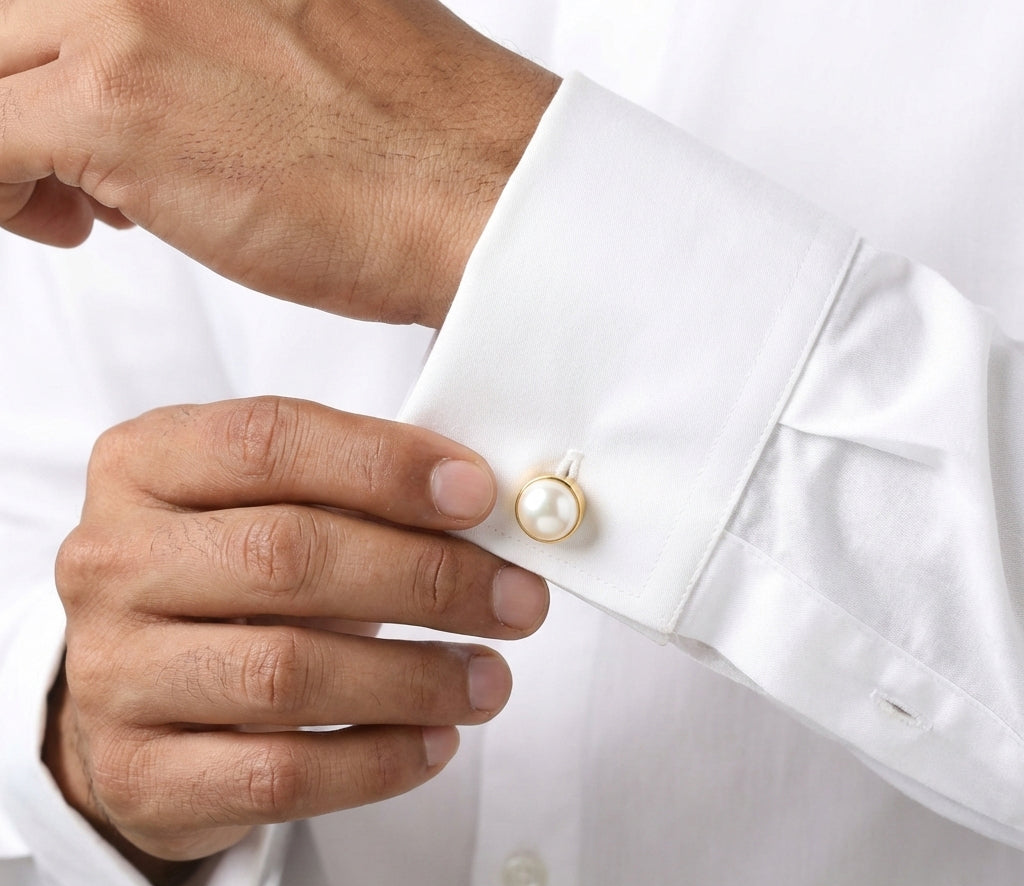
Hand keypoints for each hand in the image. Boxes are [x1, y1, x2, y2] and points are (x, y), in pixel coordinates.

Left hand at [0, 0, 559, 325]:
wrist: (480, 192)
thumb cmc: (417, 141)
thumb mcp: (306, 32)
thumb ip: (220, 30)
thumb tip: (172, 73)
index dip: (54, 53)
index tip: (75, 106)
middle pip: (10, 19)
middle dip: (22, 92)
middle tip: (71, 165)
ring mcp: (127, 14)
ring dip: (11, 140)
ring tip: (79, 206)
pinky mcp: (115, 106)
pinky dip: (4, 191)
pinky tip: (70, 227)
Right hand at [45, 397, 548, 883]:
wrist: (140, 695)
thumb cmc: (234, 586)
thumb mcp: (276, 510)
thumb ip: (359, 493)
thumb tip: (487, 503)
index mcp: (145, 466)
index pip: (268, 442)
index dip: (385, 465)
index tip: (480, 495)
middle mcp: (110, 562)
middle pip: (286, 556)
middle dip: (426, 578)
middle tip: (518, 600)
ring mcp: (110, 674)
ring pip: (287, 675)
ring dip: (414, 678)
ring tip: (489, 680)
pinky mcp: (138, 775)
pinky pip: (279, 775)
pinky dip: (377, 761)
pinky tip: (435, 742)